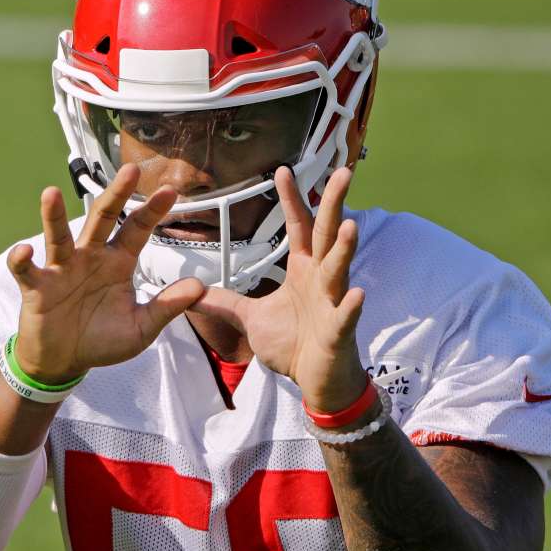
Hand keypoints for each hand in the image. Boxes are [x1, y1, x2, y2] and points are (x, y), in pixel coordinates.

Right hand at [7, 165, 204, 383]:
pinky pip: (27, 269)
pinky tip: (24, 250)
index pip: (137, 229)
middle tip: (130, 170)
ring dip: (53, 216)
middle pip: (102, 219)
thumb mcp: (141, 328)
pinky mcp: (37, 286)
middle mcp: (89, 257)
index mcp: (117, 263)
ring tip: (51, 193)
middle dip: (116, 194)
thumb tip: (199, 288)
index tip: (170, 192)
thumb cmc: (101, 340)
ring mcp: (61, 269)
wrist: (64, 361)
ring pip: (58, 236)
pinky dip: (21, 259)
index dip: (152, 211)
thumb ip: (167, 307)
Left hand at [191, 166, 366, 411]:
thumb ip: (225, 302)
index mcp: (303, 270)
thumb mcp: (251, 319)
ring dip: (344, 249)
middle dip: (334, 204)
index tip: (282, 169)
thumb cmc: (293, 344)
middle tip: (344, 171)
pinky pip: (345, 316)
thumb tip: (193, 291)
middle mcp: (321, 279)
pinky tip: (358, 293)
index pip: (299, 227)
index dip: (291, 199)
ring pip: (339, 270)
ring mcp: (333, 303)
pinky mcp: (338, 332)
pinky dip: (351, 306)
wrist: (316, 381)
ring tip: (349, 225)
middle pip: (328, 234)